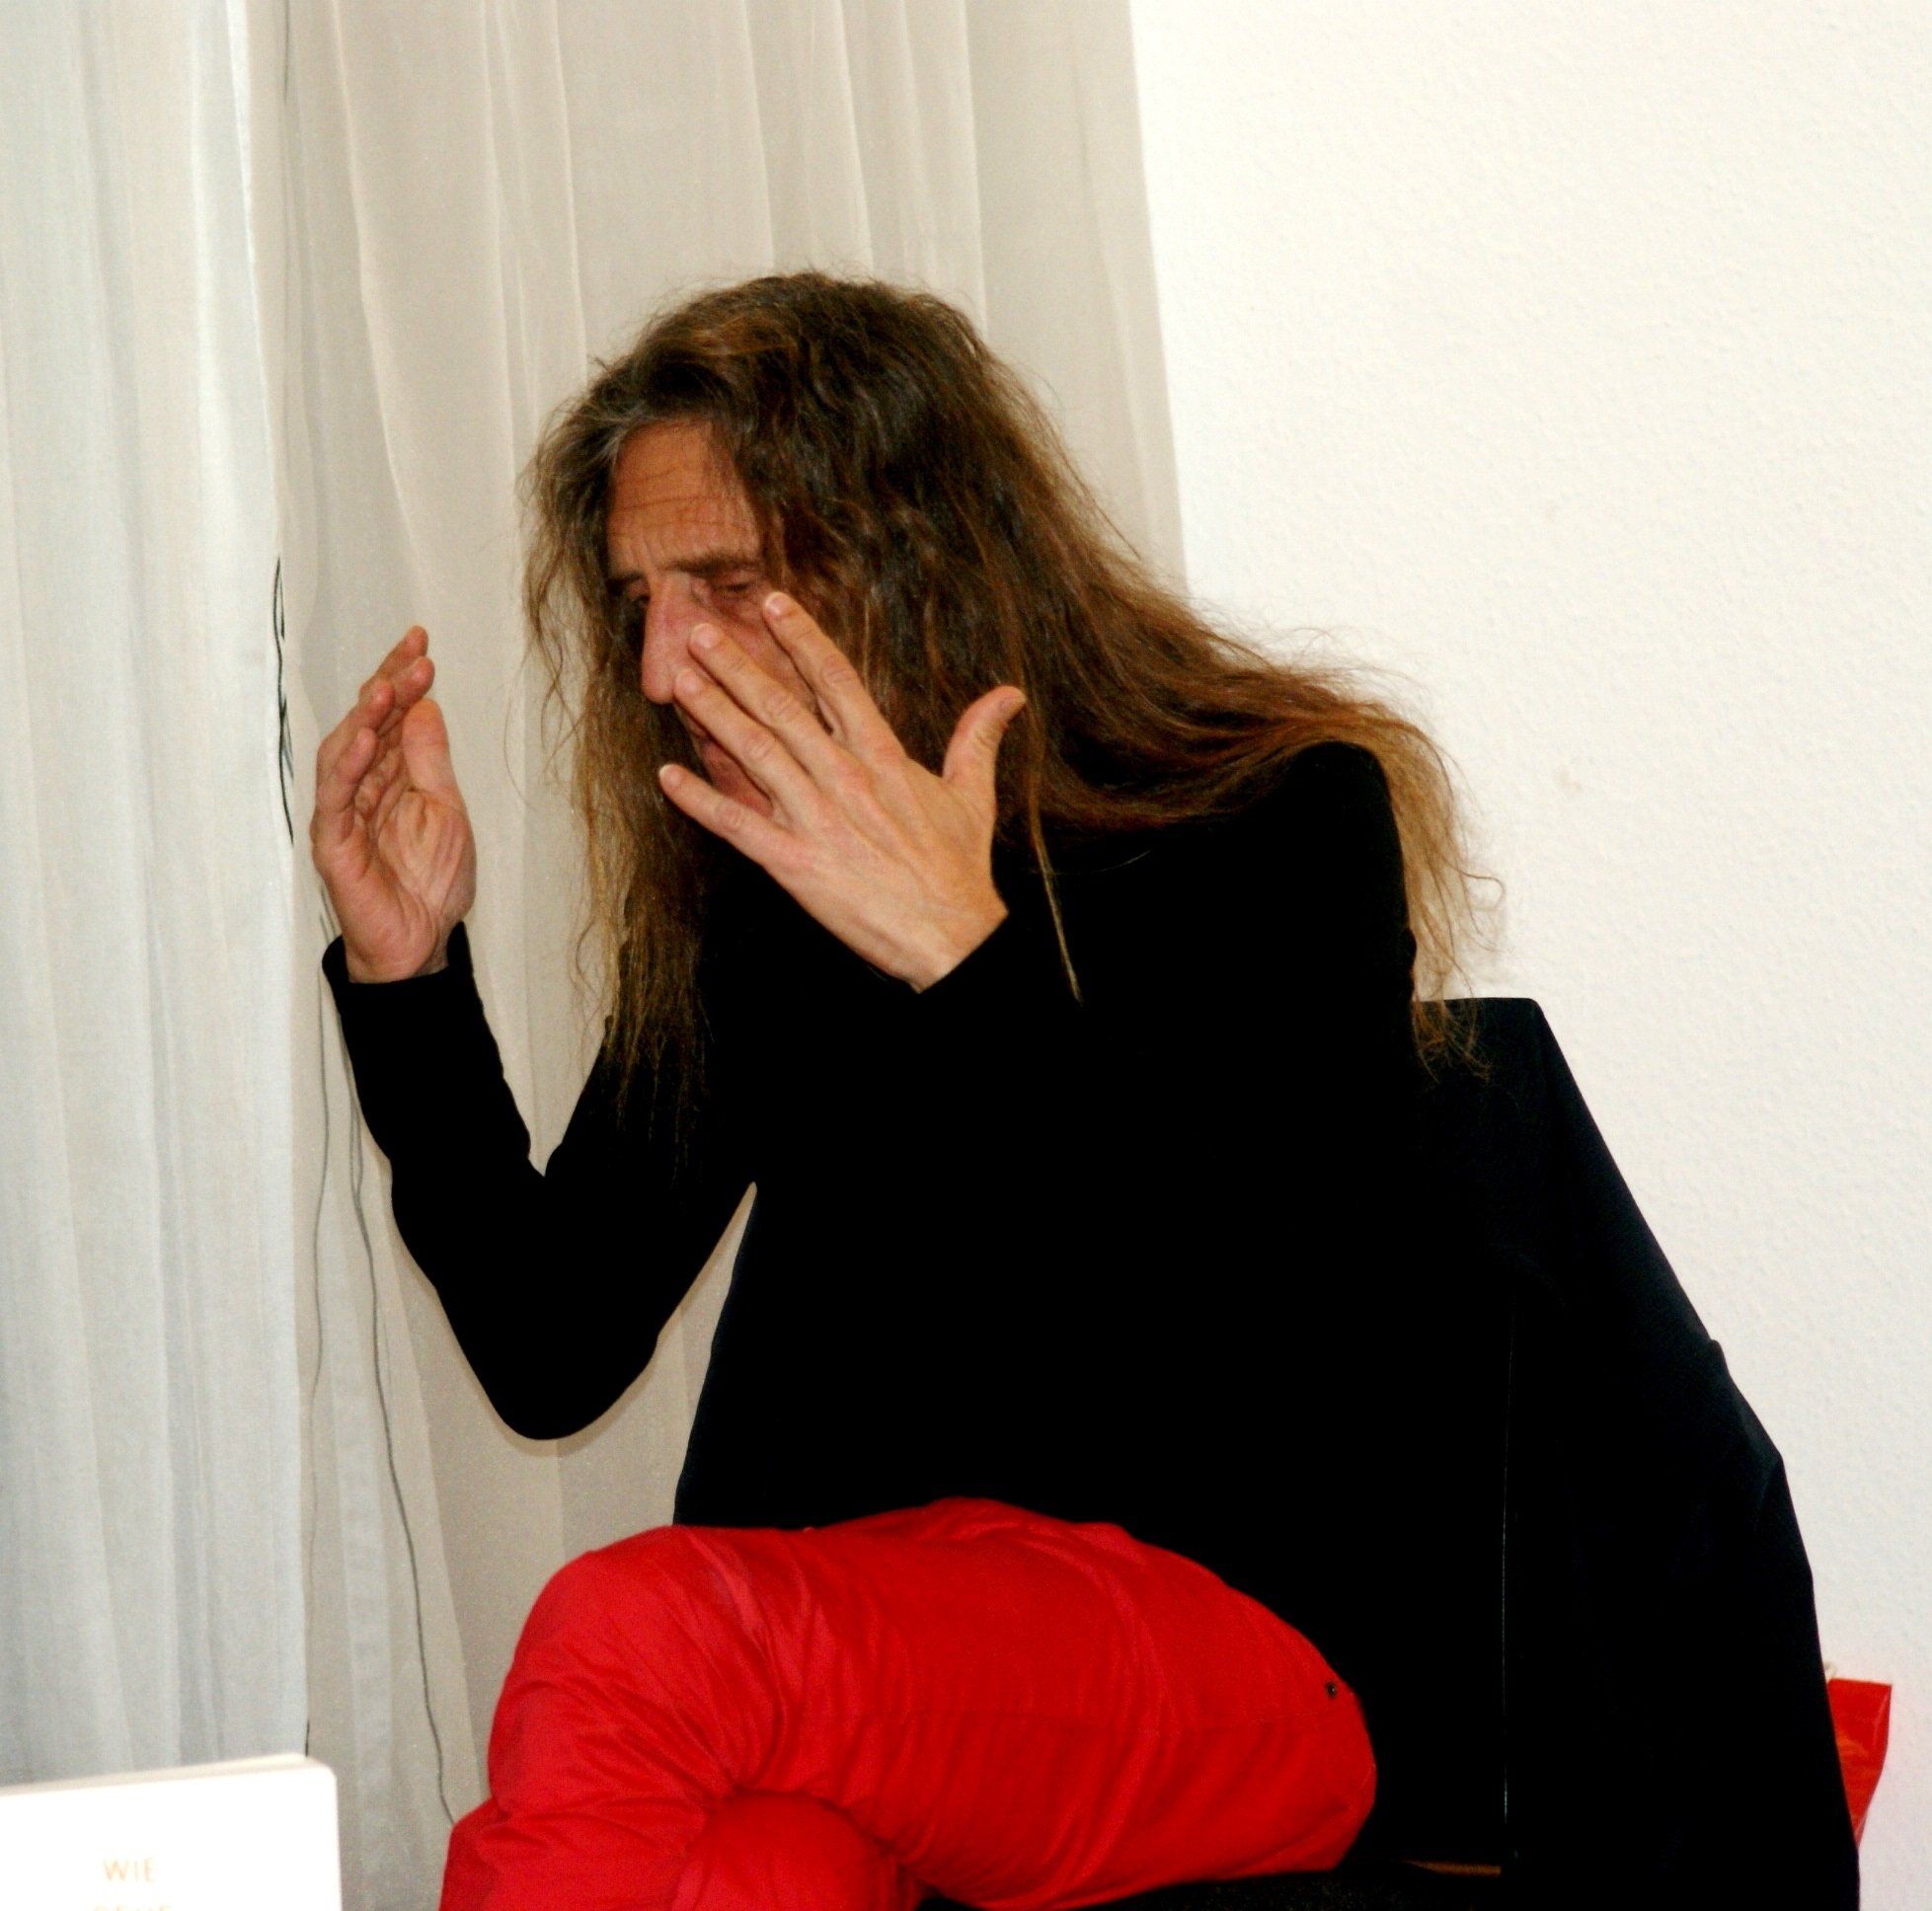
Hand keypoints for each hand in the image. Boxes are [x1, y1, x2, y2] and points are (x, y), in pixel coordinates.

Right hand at [310, 626, 476, 981]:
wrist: (421, 942)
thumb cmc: (432, 883)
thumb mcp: (447, 811)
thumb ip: (430, 760)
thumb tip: (425, 705)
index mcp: (394, 776)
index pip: (394, 717)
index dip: (404, 679)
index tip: (421, 643)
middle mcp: (364, 786)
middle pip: (368, 725)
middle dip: (388, 686)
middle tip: (412, 655)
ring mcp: (344, 812)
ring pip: (344, 752)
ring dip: (364, 718)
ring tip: (386, 687)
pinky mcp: (332, 841)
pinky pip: (335, 798)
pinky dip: (348, 767)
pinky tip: (365, 740)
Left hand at [658, 593, 1026, 989]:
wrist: (950, 935)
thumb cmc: (958, 869)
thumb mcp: (972, 795)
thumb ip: (978, 738)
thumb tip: (1010, 695)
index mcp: (882, 757)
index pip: (836, 681)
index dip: (801, 638)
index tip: (772, 605)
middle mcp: (844, 778)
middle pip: (782, 708)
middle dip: (738, 667)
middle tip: (698, 633)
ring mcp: (816, 820)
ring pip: (755, 754)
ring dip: (715, 715)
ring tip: (681, 681)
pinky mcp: (795, 863)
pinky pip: (738, 826)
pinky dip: (700, 801)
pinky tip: (668, 776)